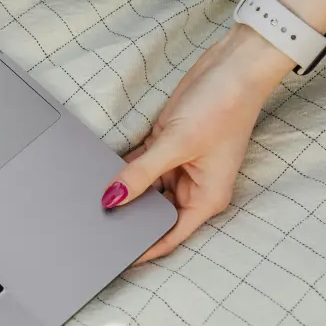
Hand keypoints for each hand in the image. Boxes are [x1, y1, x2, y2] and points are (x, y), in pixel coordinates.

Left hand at [104, 25, 294, 263]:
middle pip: (155, 213)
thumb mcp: (177, 144)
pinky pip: (140, 166)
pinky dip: (125, 169)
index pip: (170, 235)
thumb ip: (141, 174)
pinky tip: (102, 172)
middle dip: (130, 217)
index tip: (116, 259)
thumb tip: (112, 199)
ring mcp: (180, 166)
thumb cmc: (224, 106)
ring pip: (144, 189)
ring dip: (124, 190)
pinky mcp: (168, 146)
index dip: (144, 249)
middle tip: (95, 226)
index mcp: (206, 198)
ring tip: (93, 200)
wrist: (233, 66)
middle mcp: (194, 187)